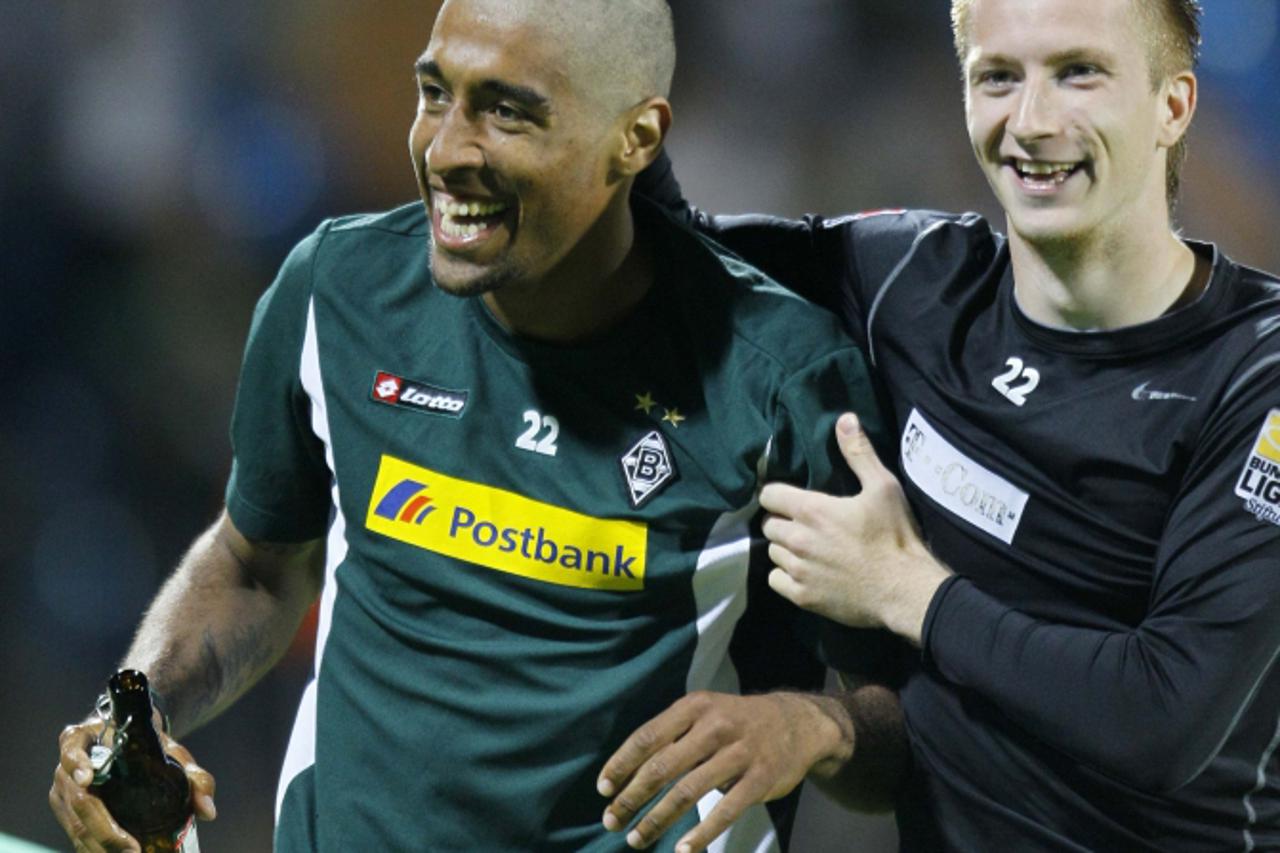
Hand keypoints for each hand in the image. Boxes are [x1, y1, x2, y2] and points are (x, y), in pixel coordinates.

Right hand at [50, 717, 216, 852]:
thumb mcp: (171, 751)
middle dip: (104, 830)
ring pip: (75, 825)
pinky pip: (75, 834)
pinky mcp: (65, 811)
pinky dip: (95, 849)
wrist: (130, 742)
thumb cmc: (148, 743)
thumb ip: (194, 776)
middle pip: (79, 800)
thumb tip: (208, 811)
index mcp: (83, 739)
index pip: (72, 750)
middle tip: (132, 850)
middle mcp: (65, 766)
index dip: (77, 765)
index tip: (87, 779)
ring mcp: (62, 791)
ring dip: (99, 847)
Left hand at [597, 691, 850, 851]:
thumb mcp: (704, 712)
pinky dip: (702, 834)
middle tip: (611, 821)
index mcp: (694, 707)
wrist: (797, 723)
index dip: (621, 765)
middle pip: (662, 767)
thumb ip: (672, 735)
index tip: (603, 789)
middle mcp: (715, 726)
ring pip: (688, 792)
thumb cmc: (736, 722)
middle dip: (631, 798)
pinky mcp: (760, 779)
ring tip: (636, 839)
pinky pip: (725, 811)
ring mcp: (740, 753)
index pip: (647, 737)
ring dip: (657, 820)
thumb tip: (627, 772)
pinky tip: (683, 850)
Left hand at [761, 413, 949, 643]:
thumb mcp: (883, 487)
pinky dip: (786, 575)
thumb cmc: (895, 536)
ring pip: (773, 552)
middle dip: (782, 521)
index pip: (768, 495)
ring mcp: (797, 570)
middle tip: (804, 524)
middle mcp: (797, 539)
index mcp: (812, 510)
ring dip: (785, 548)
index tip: (791, 499)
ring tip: (806, 548)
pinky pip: (775, 580)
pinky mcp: (801, 596)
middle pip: (768, 525)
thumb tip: (845, 418)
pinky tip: (805, 571)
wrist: (904, 590)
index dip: (777, 494)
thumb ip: (858, 453)